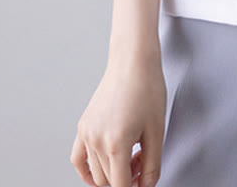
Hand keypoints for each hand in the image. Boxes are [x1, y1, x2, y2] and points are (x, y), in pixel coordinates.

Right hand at [70, 50, 165, 186]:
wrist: (133, 62)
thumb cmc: (147, 89)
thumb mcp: (157, 129)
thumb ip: (152, 163)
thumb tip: (147, 185)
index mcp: (116, 144)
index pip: (120, 185)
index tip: (143, 182)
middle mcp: (96, 141)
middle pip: (108, 180)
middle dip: (127, 179)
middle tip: (144, 162)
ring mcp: (86, 133)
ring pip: (95, 172)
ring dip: (113, 173)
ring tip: (133, 155)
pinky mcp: (83, 126)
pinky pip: (79, 158)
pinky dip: (88, 170)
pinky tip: (103, 167)